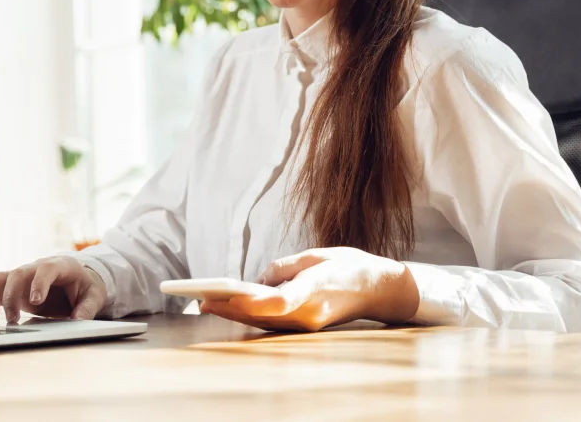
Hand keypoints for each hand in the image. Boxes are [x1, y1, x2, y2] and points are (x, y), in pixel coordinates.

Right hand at [0, 256, 106, 322]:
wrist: (78, 280)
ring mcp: (25, 277)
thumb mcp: (94, 296)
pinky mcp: (16, 287)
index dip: (39, 283)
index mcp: (61, 265)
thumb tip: (77, 320)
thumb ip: (87, 308)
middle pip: (19, 273)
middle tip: (12, 319)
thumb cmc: (86, 286)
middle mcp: (39, 267)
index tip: (35, 302)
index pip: (46, 269)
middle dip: (11, 295)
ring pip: (2, 278)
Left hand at [200, 247, 419, 331]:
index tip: (228, 297)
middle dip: (231, 309)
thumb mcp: (317, 254)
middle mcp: (311, 313)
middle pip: (264, 315)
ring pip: (266, 322)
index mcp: (316, 288)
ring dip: (237, 315)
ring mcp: (309, 324)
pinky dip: (253, 316)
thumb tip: (257, 279)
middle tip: (201, 302)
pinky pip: (275, 322)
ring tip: (209, 304)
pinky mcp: (307, 327)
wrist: (379, 289)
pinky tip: (233, 308)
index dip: (253, 302)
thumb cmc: (349, 265)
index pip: (281, 301)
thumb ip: (285, 266)